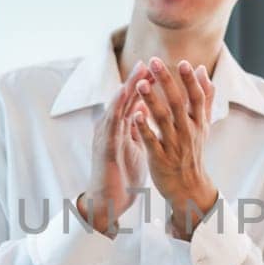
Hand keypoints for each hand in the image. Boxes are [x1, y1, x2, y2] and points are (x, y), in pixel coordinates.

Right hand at [79, 64, 152, 234]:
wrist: (108, 202)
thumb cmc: (122, 175)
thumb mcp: (135, 147)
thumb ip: (138, 129)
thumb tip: (146, 111)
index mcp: (121, 128)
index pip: (133, 102)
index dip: (144, 85)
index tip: (158, 70)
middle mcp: (111, 128)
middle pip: (124, 99)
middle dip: (135, 80)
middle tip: (147, 62)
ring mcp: (106, 137)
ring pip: (116, 108)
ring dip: (127, 89)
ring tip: (138, 74)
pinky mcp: (105, 148)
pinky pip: (112, 126)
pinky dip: (118, 111)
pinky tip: (125, 99)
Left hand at [131, 58, 216, 238]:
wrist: (189, 188)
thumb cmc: (193, 151)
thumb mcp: (203, 125)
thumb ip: (205, 97)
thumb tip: (202, 71)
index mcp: (198, 123)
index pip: (197, 98)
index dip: (190, 81)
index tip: (184, 62)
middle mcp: (188, 132)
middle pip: (178, 104)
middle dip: (166, 82)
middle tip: (154, 62)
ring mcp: (174, 146)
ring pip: (163, 120)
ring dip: (152, 101)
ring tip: (140, 84)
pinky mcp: (160, 159)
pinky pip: (151, 142)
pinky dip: (144, 129)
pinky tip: (135, 115)